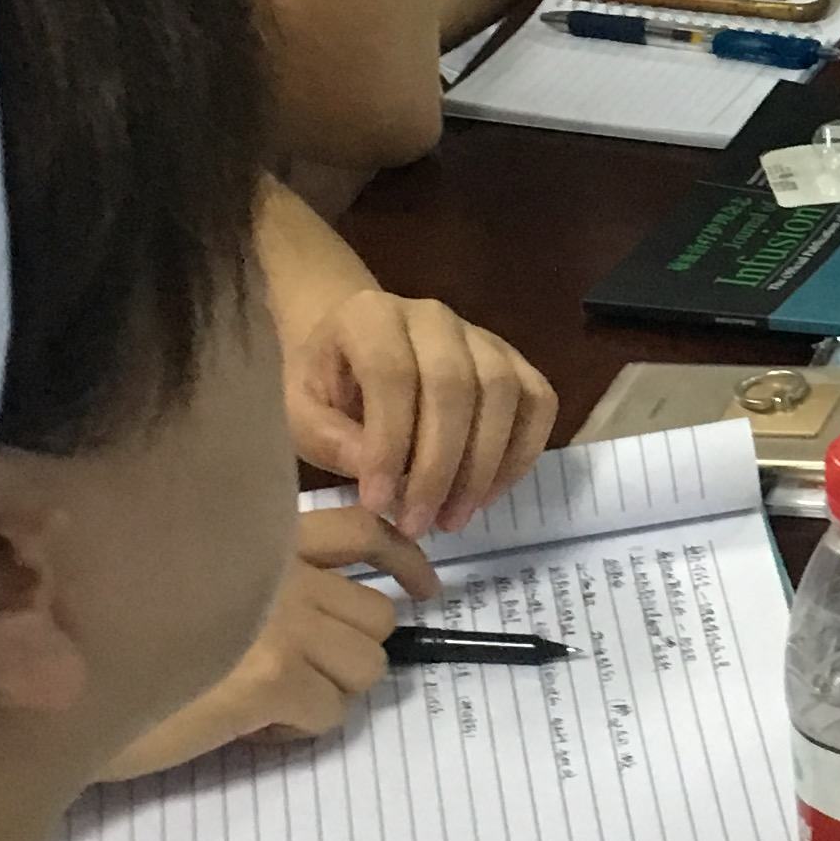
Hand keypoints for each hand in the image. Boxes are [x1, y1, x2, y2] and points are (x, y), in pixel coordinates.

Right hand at [100, 507, 433, 780]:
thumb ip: (260, 582)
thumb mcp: (199, 589)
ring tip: (271, 701)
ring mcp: (280, 618)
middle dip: (352, 654)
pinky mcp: (272, 674)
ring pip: (367, 666)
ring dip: (329, 693)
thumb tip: (329, 617)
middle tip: (303, 675)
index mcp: (261, 537)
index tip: (424, 590)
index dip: (407, 559)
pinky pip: (331, 712)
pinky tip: (249, 726)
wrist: (65, 697)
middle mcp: (278, 565)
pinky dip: (299, 730)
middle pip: (378, 616)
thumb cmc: (117, 644)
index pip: (364, 527)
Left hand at [286, 290, 555, 534]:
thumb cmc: (327, 385)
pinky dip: (521, 455)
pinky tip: (488, 495)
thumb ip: (327, 439)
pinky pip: (538, 402)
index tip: (376, 504)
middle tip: (419, 524)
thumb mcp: (301, 413)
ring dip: (483, 468)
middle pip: (454, 386)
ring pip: (503, 393)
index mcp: (371, 317)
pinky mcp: (514, 361)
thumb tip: (378, 474)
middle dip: (439, 467)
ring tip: (453, 519)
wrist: (355, 350)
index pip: (391, 375)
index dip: (388, 443)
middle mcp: (433, 316)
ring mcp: (482, 336)